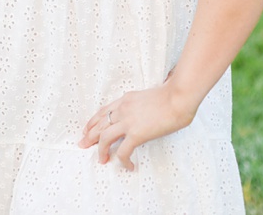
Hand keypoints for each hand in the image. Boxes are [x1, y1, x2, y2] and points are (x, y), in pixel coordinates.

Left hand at [80, 83, 199, 166]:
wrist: (178, 97)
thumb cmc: (172, 96)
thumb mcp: (148, 97)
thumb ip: (140, 105)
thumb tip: (144, 114)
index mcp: (125, 99)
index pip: (103, 111)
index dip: (93, 122)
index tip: (87, 129)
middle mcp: (122, 109)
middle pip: (99, 124)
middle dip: (89, 135)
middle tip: (83, 144)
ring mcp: (128, 122)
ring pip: (104, 137)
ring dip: (101, 149)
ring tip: (101, 159)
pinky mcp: (137, 133)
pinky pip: (124, 150)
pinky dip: (123, 160)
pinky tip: (128, 166)